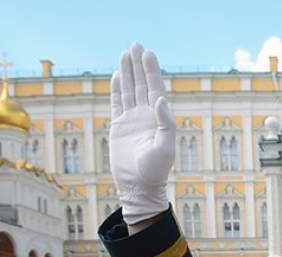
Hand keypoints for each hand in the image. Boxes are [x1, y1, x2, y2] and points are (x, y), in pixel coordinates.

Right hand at [110, 43, 174, 224]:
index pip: (155, 88)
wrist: (139, 186)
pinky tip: (116, 75)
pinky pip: (116, 103)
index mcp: (159, 118)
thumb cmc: (156, 170)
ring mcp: (132, 120)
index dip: (151, 71)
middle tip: (135, 44)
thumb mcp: (165, 147)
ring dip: (127, 72)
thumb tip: (160, 99)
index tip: (148, 53)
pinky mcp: (119, 127)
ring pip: (128, 90)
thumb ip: (166, 122)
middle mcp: (146, 116)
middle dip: (139, 65)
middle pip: (141, 84)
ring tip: (125, 53)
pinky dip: (116, 89)